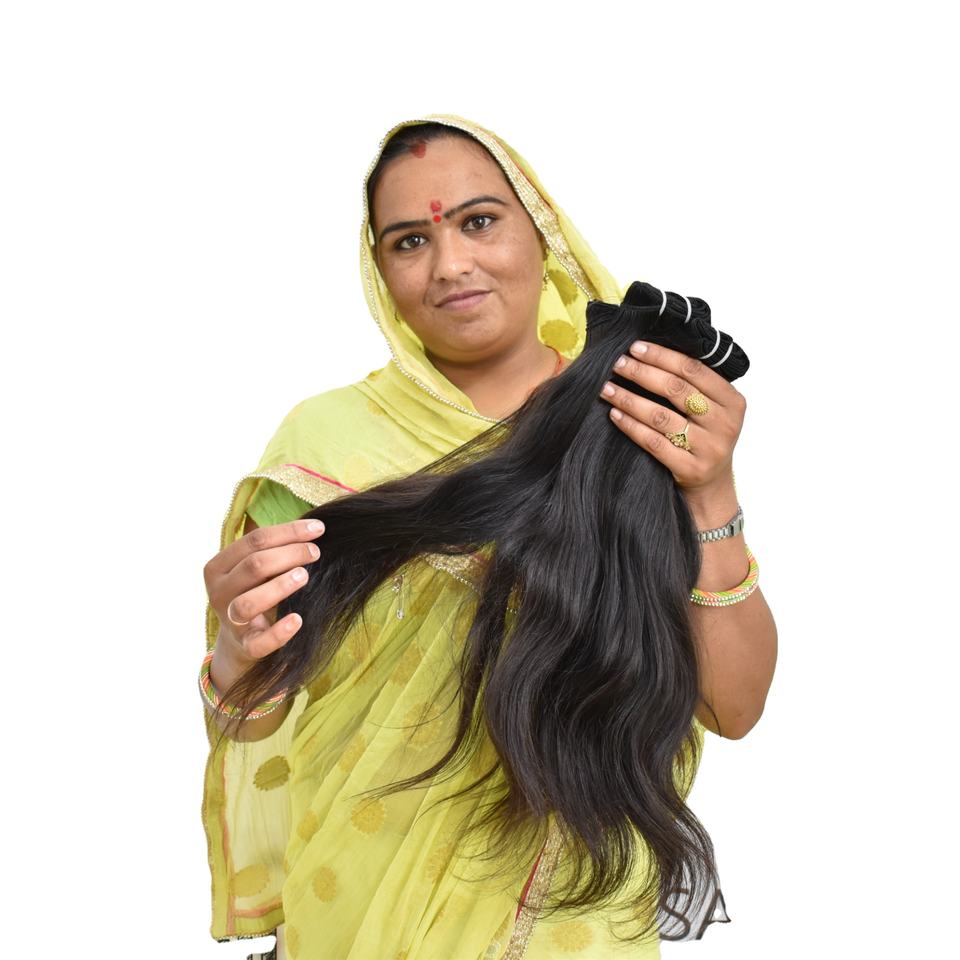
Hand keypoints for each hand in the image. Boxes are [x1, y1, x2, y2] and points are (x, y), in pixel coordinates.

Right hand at [203, 517, 323, 663]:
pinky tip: (297, 619)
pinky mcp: (245, 647)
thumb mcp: (254, 568)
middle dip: (289, 554)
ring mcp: (230, 621)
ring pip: (248, 602)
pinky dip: (278, 632)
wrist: (241, 642)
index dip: (288, 531)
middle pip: (253, 566)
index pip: (254, 540)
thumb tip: (309, 523)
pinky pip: (259, 642)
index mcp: (218, 567)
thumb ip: (270, 546)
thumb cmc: (254, 592)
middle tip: (315, 552)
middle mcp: (219, 593)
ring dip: (279, 586)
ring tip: (304, 576)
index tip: (318, 528)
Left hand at [598, 340, 745, 496]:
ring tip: (608, 388)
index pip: (694, 370)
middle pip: (676, 390)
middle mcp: (724, 424)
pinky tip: (615, 414)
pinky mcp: (690, 468)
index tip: (636, 347)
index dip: (662, 356)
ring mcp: (709, 448)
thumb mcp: (712, 410)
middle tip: (618, 363)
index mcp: (733, 402)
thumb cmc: (705, 438)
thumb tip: (649, 353)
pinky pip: (653, 442)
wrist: (712, 485)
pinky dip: (630, 426)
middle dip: (642, 373)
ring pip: (661, 416)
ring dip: (629, 399)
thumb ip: (693, 386)